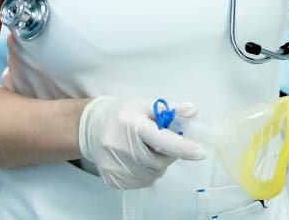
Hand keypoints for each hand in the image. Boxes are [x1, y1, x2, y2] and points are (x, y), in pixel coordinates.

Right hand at [78, 96, 205, 189]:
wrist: (90, 128)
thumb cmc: (121, 114)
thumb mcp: (144, 105)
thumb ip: (170, 109)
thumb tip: (193, 110)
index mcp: (131, 124)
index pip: (161, 139)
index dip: (182, 147)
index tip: (199, 152)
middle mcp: (120, 146)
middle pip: (158, 161)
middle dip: (168, 154)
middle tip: (162, 143)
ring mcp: (114, 166)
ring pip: (152, 175)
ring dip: (157, 165)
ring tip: (147, 150)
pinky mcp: (112, 179)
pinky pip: (141, 182)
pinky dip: (146, 173)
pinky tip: (137, 160)